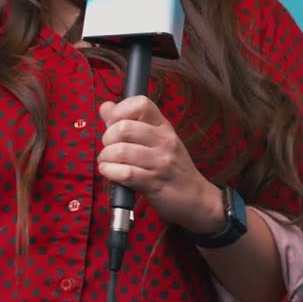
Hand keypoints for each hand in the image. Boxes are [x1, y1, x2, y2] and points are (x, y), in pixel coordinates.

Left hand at [97, 96, 225, 234]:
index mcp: (164, 127)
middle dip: (107, 138)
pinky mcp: (154, 184)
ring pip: (121, 151)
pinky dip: (110, 172)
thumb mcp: (156, 140)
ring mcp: (161, 162)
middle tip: (108, 147)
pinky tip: (109, 172)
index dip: (120, 110)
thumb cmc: (172, 168)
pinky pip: (125, 174)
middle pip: (124, 128)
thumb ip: (128, 122)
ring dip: (106, 158)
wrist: (196, 198)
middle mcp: (164, 141)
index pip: (141, 103)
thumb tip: (105, 107)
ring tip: (107, 162)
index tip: (113, 123)